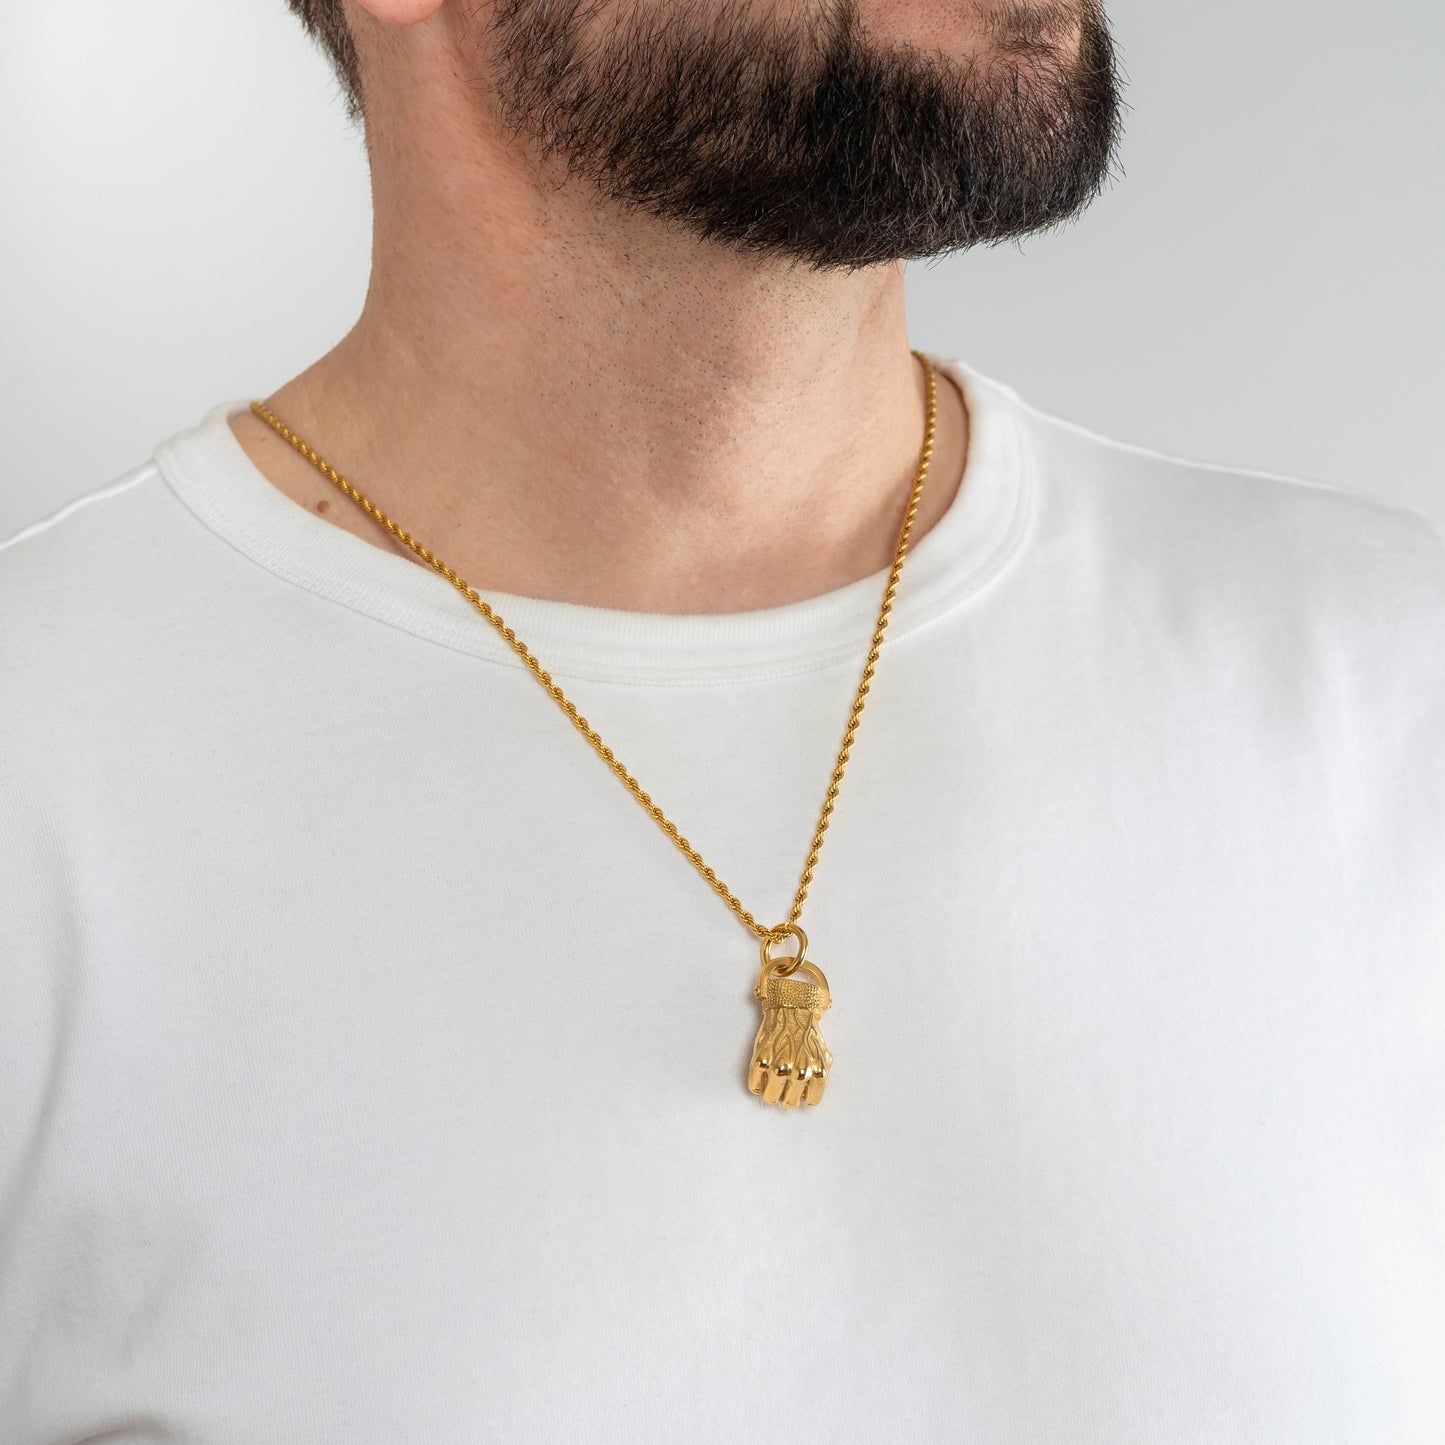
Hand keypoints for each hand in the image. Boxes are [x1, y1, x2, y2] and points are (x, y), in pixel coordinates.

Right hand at [748, 962, 832, 1106]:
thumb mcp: (823, 1055)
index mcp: (817, 1074)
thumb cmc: (806, 1031)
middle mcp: (799, 1074)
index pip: (809, 1102)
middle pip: (788, 1103)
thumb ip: (819, 1077)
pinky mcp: (760, 1062)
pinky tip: (762, 1069)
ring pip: (770, 1099)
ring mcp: (779, 1069)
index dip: (802, 1094)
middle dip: (786, 1093)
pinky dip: (756, 1081)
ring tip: (770, 1078)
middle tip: (783, 1082)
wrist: (790, 1007)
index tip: (798, 1087)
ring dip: (770, 1091)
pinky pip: (754, 1086)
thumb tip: (810, 1094)